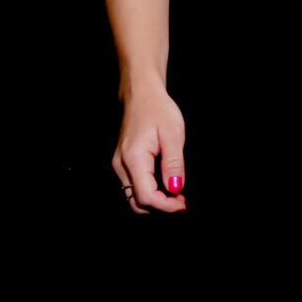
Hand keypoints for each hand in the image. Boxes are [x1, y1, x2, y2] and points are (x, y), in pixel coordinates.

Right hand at [112, 89, 186, 213]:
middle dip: (160, 207)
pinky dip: (148, 192)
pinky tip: (164, 184)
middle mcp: (121, 165)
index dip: (166, 206)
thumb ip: (174, 164)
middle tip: (180, 200)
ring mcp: (119, 165)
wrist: (141, 94)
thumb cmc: (157, 109)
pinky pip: (133, 186)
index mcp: (133, 159)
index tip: (182, 203)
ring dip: (154, 201)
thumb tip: (175, 189)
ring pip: (133, 197)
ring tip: (175, 193)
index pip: (146, 197)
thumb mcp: (173, 134)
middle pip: (137, 202)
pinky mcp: (122, 163)